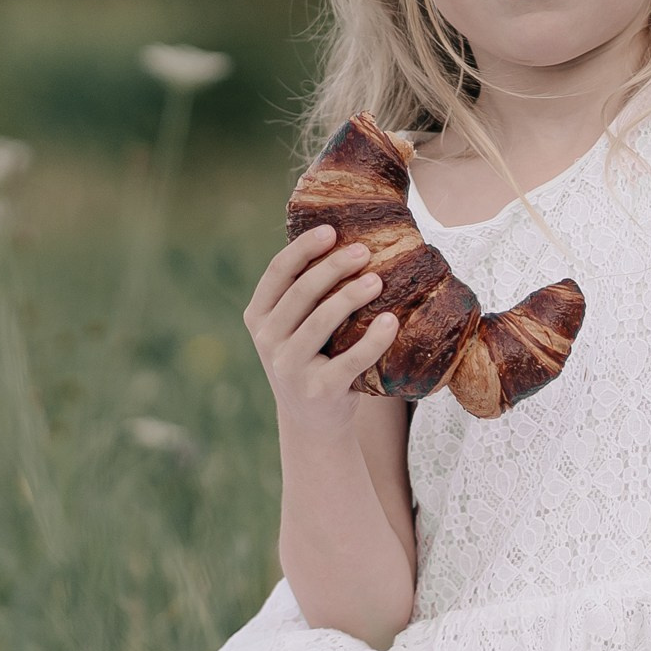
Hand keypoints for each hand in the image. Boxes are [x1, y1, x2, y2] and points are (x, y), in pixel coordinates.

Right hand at [244, 225, 400, 438]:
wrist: (313, 419)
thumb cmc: (311, 357)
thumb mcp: (293, 327)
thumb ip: (305, 294)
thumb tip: (344, 239)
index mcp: (259, 317)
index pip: (277, 273)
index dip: (303, 249)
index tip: (330, 230)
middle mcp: (268, 341)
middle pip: (301, 293)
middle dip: (333, 267)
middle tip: (364, 251)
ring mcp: (290, 367)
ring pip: (321, 322)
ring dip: (351, 296)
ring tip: (378, 280)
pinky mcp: (320, 390)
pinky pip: (351, 359)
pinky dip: (374, 339)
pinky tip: (392, 321)